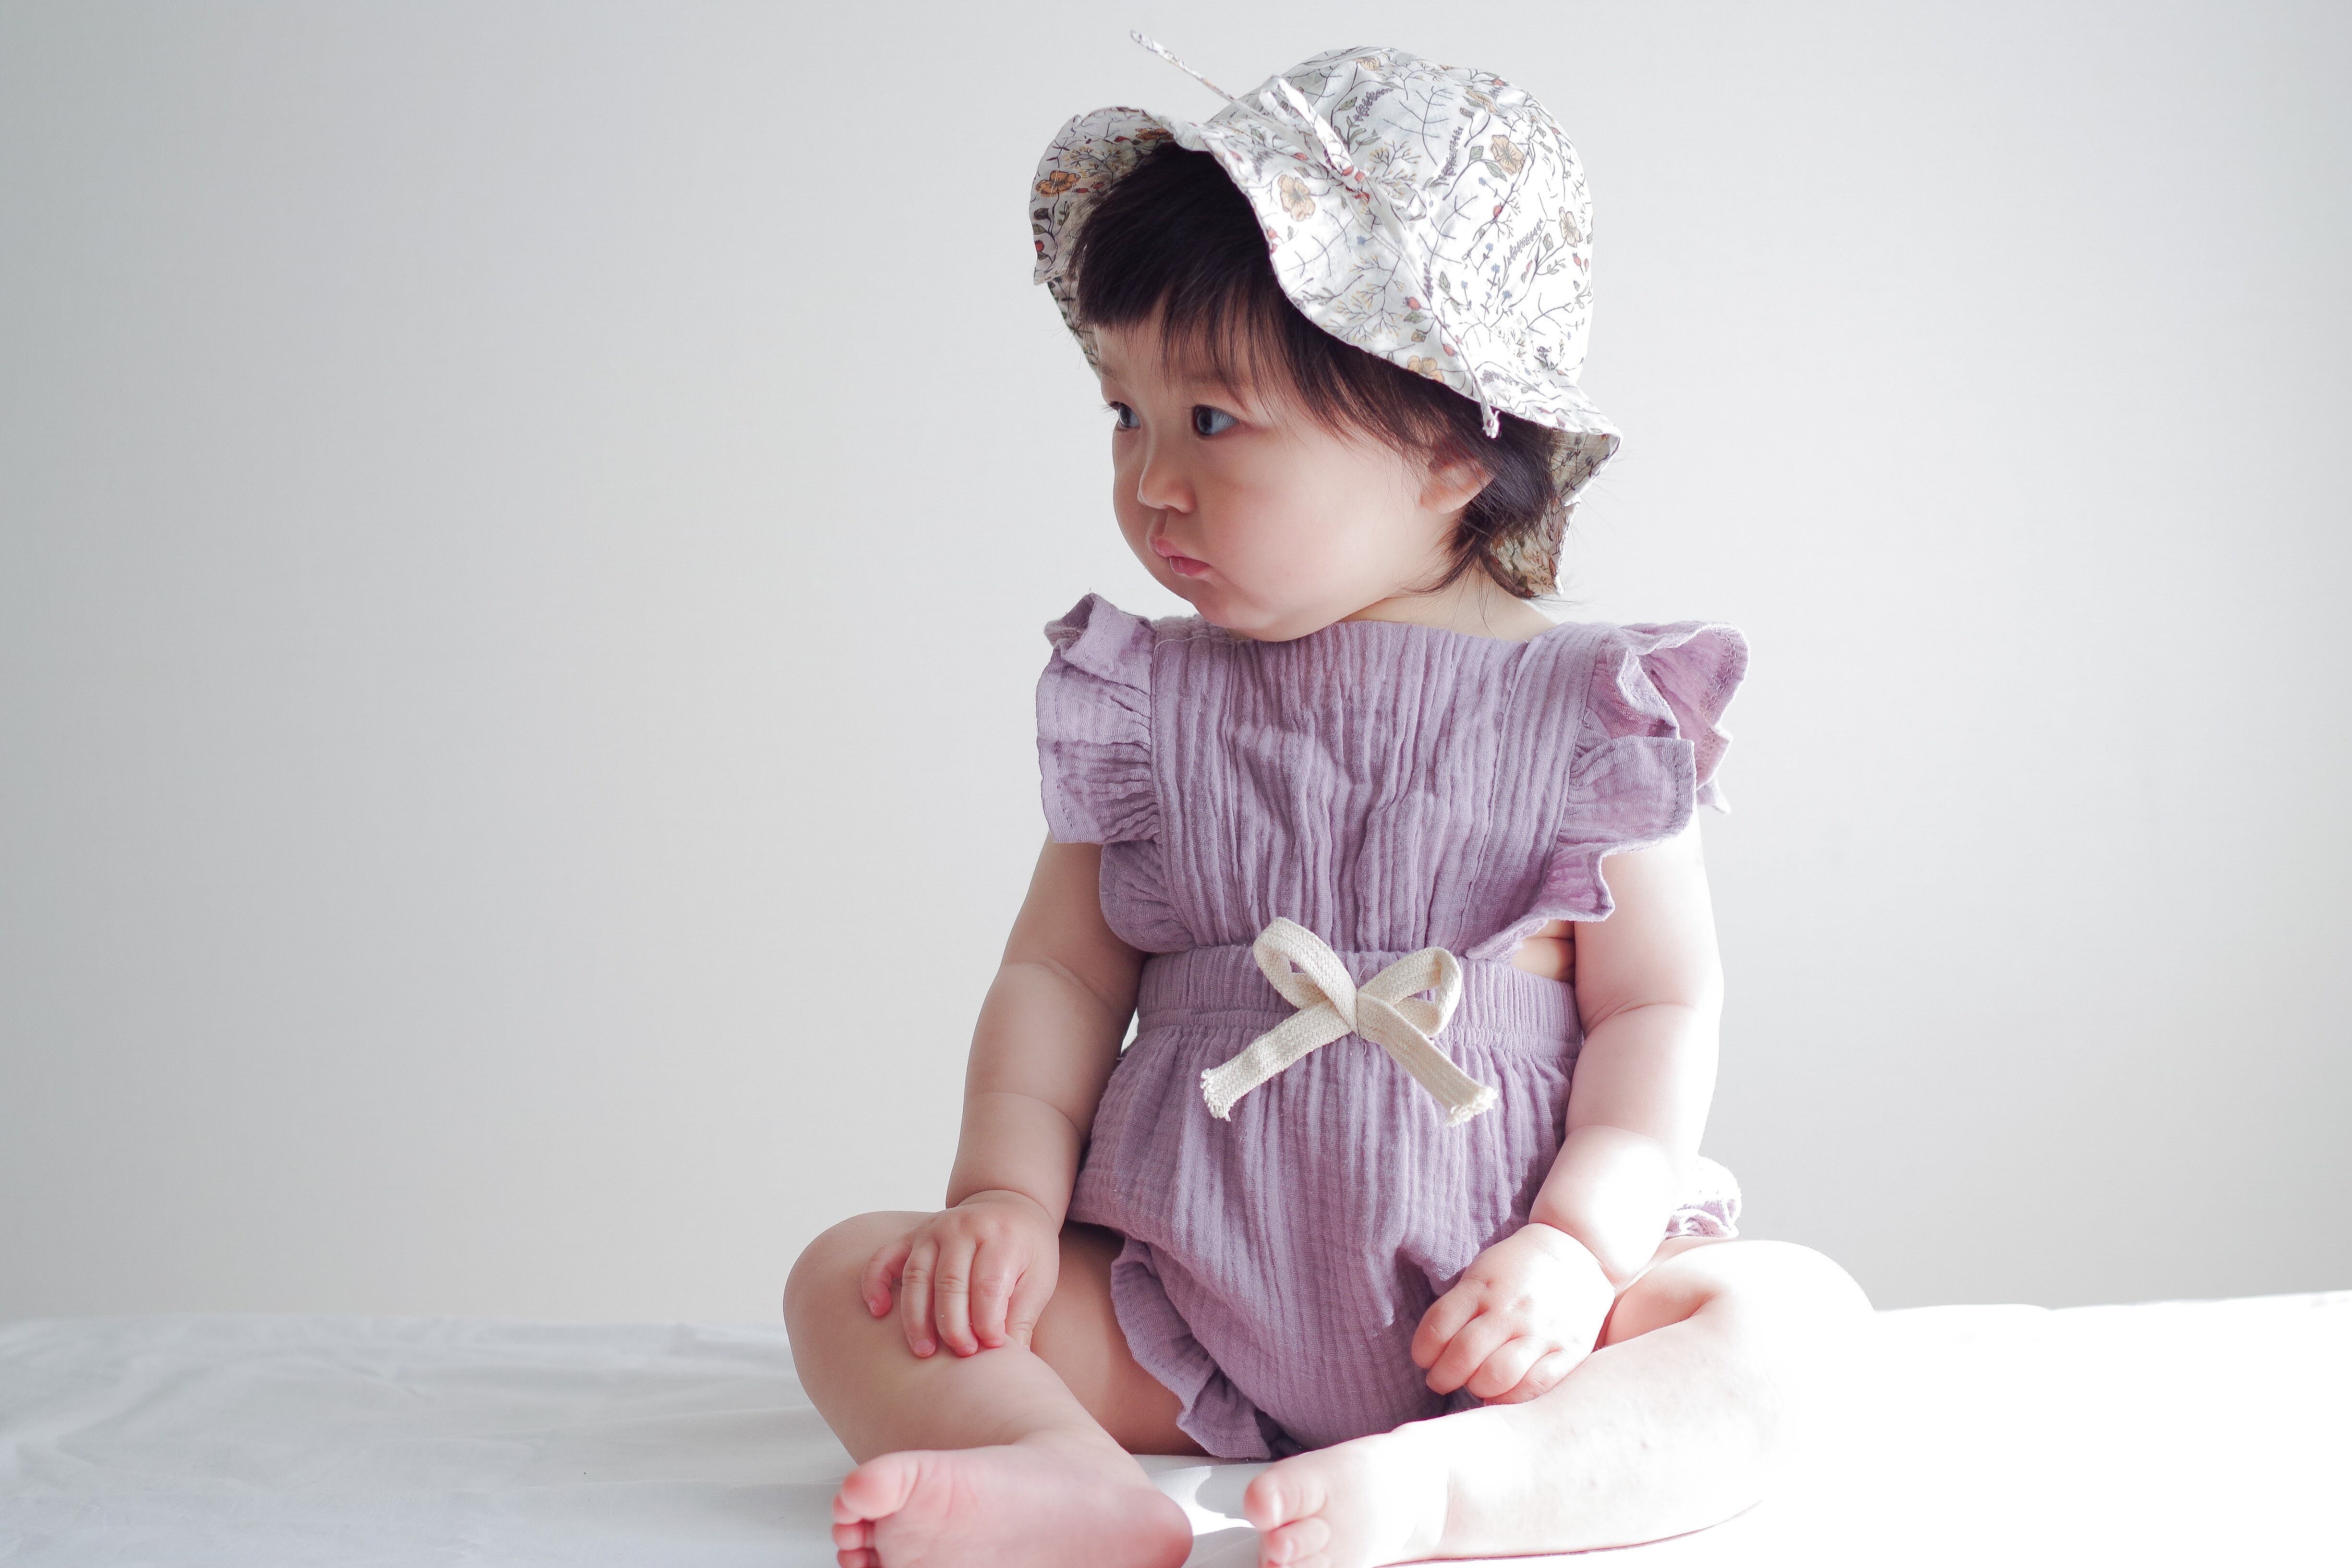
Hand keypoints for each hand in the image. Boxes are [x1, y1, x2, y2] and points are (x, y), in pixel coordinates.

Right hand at [859, 1190, 1060, 1358]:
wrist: (1010, 1205)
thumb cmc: (1027, 1249)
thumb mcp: (1039, 1276)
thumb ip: (1023, 1315)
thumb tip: (1015, 1360)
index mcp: (1000, 1236)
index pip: (987, 1284)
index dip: (987, 1320)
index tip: (992, 1348)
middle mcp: (962, 1227)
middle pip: (950, 1282)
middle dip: (953, 1325)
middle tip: (962, 1354)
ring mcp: (933, 1229)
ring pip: (916, 1276)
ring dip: (917, 1317)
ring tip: (925, 1352)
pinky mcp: (912, 1235)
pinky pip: (885, 1257)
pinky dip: (876, 1282)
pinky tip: (879, 1310)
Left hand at [1411, 1222, 1617, 1403]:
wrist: (1578, 1255)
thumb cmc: (1519, 1269)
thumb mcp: (1482, 1273)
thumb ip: (1460, 1307)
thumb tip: (1436, 1354)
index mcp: (1483, 1287)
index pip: (1439, 1326)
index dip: (1423, 1351)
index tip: (1424, 1360)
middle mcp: (1510, 1310)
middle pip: (1464, 1356)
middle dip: (1443, 1377)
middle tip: (1441, 1380)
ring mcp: (1541, 1331)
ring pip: (1497, 1376)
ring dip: (1476, 1388)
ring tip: (1474, 1385)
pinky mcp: (1569, 1351)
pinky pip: (1534, 1386)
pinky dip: (1511, 1397)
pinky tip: (1501, 1393)